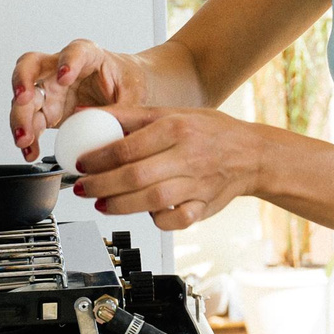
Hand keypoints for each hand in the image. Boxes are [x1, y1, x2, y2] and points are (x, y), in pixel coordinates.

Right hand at [7, 40, 139, 159]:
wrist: (128, 92)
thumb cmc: (130, 84)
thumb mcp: (134, 97)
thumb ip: (121, 111)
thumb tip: (106, 127)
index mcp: (88, 56)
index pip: (74, 51)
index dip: (66, 61)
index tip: (64, 77)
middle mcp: (61, 69)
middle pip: (32, 66)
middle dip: (23, 82)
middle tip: (24, 100)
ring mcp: (50, 89)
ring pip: (24, 96)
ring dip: (19, 118)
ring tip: (24, 139)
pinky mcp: (46, 110)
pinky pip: (30, 121)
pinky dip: (27, 137)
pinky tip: (30, 150)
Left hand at [71, 105, 271, 230]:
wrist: (252, 155)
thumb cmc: (211, 132)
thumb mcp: (173, 113)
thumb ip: (131, 116)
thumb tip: (89, 115)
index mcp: (177, 128)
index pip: (127, 146)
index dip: (97, 158)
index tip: (81, 163)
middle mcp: (188, 155)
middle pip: (135, 176)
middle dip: (101, 185)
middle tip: (84, 188)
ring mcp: (198, 184)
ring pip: (152, 200)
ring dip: (120, 206)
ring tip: (101, 204)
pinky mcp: (205, 206)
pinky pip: (177, 220)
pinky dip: (158, 220)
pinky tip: (145, 214)